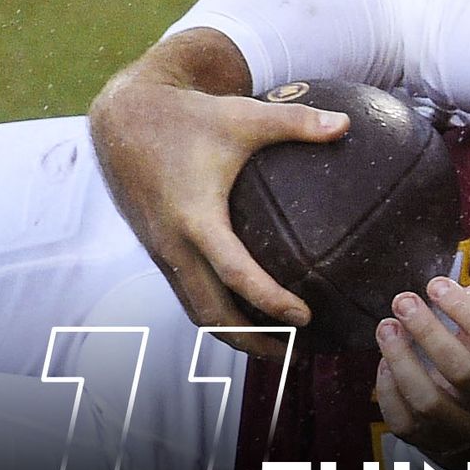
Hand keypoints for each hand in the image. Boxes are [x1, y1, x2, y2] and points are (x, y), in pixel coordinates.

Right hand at [88, 28, 349, 356]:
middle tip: (296, 354)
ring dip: (234, 336)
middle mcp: (173, 244)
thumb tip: (346, 125)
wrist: (123, 118)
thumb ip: (295, 122)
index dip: (269, 299)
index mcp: (194, 217)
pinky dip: (218, 314)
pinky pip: (189, 294)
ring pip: (196, 312)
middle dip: (251, 341)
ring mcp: (162, 252)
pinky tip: (252, 318)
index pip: (233, 272)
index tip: (305, 316)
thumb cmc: (190, 116)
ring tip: (279, 350)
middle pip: (210, 313)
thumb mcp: (243, 115)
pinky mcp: (159, 251)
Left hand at [375, 274, 469, 469]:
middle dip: (427, 331)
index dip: (461, 307)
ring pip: (428, 401)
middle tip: (403, 302)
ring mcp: (467, 426)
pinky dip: (388, 391)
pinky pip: (405, 422)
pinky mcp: (435, 440)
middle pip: (461, 370)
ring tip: (386, 327)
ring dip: (400, 360)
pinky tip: (386, 362)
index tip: (436, 286)